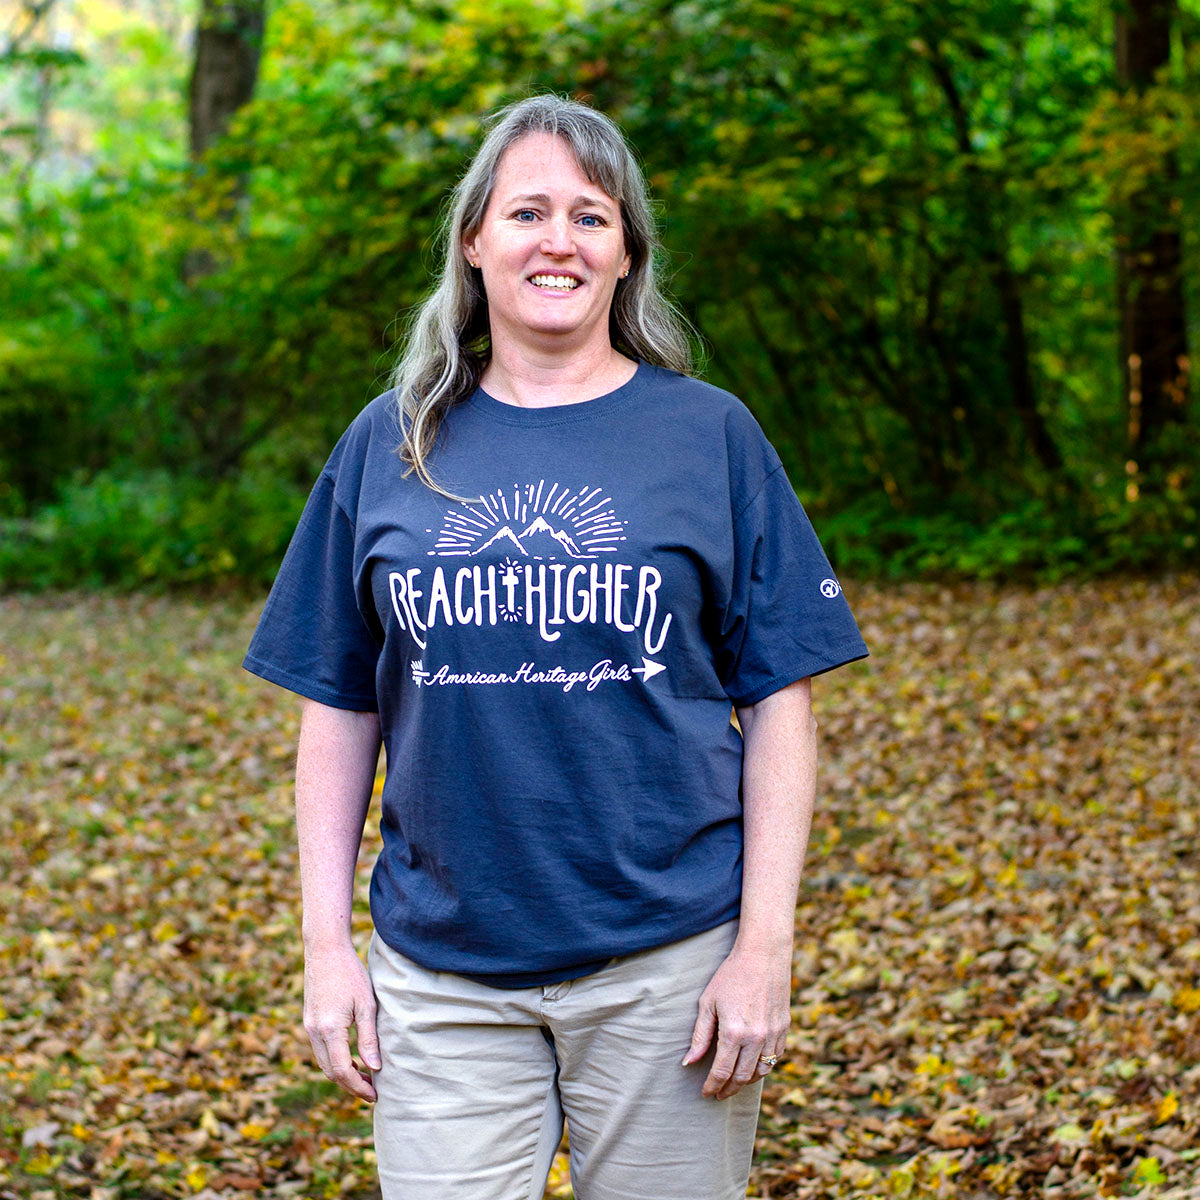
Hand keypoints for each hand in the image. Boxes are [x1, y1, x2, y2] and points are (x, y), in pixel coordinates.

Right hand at [303, 942, 381, 1101]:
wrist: (325, 949)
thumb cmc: (350, 973)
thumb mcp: (366, 1005)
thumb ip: (369, 1038)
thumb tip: (375, 1067)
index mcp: (329, 1030)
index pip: (342, 1071)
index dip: (359, 1087)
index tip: (375, 1095)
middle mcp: (314, 1032)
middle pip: (330, 1072)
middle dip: (351, 1086)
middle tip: (373, 1091)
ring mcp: (309, 1026)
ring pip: (324, 1062)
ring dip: (343, 1074)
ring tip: (366, 1077)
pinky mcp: (309, 1020)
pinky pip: (321, 1050)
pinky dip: (336, 1060)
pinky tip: (353, 1058)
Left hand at [681, 941, 791, 1099]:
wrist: (763, 955)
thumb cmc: (730, 975)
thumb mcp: (708, 1003)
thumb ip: (700, 1036)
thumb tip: (688, 1062)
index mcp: (734, 1033)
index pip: (722, 1072)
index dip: (712, 1086)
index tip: (706, 1093)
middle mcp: (756, 1038)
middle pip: (742, 1077)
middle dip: (728, 1089)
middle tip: (718, 1093)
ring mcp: (773, 1035)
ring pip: (761, 1072)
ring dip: (746, 1082)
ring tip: (734, 1083)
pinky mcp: (784, 1028)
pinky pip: (775, 1058)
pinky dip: (763, 1067)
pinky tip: (753, 1066)